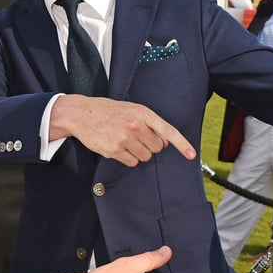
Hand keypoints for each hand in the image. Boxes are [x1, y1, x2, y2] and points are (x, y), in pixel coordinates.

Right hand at [50, 96, 195, 166]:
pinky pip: (132, 162)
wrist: (81, 114)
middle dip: (150, 145)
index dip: (182, 144)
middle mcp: (135, 125)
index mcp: (143, 113)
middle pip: (157, 148)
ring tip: (125, 141)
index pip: (168, 131)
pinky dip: (128, 158)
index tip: (191, 155)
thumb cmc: (109, 111)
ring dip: (138, 152)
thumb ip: (149, 123)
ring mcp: (124, 138)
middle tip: (136, 137)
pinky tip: (118, 147)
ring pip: (145, 157)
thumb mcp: (132, 109)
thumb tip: (163, 142)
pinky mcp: (114, 150)